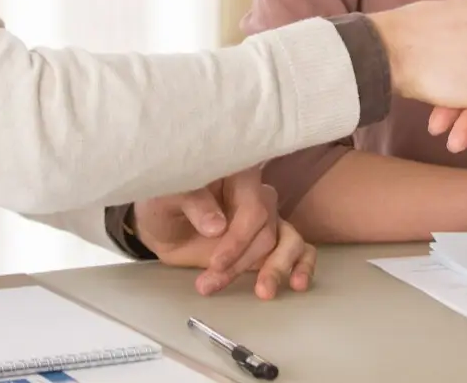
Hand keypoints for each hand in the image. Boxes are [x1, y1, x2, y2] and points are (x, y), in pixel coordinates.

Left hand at [131, 169, 316, 298]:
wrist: (163, 225)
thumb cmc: (165, 203)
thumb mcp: (168, 198)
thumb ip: (193, 204)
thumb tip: (217, 227)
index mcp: (238, 174)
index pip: (253, 206)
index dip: (239, 238)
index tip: (216, 262)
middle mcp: (258, 194)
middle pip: (268, 229)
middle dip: (244, 262)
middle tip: (215, 282)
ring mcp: (268, 219)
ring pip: (289, 241)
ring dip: (278, 268)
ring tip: (264, 293)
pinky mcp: (271, 243)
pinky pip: (299, 250)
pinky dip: (303, 266)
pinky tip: (298, 284)